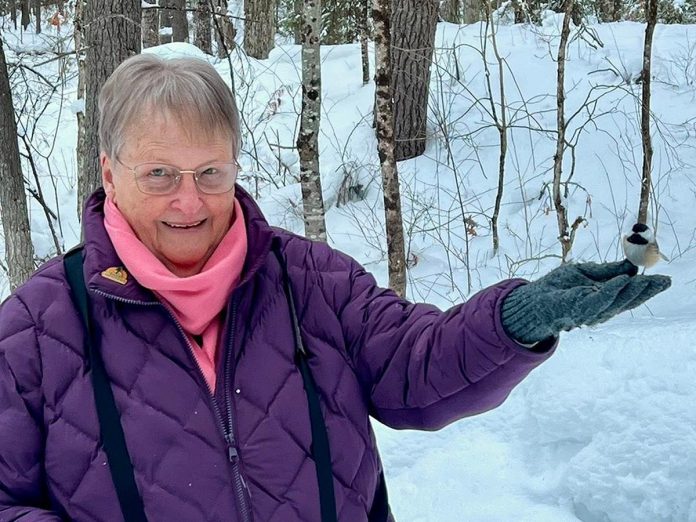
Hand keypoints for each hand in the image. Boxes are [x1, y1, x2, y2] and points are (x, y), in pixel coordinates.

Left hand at [501, 259, 670, 344]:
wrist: (534, 298)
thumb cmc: (558, 286)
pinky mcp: (579, 308)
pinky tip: (621, 280)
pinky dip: (610, 290)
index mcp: (605, 300)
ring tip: (647, 278)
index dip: (648, 288)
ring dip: (633, 290)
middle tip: (664, 281)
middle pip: (629, 301)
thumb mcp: (586, 272)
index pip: (631, 295)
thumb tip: (631, 266)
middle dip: (647, 291)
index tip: (665, 280)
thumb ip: (608, 271)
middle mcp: (601, 309)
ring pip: (617, 301)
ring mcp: (591, 311)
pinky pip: (598, 300)